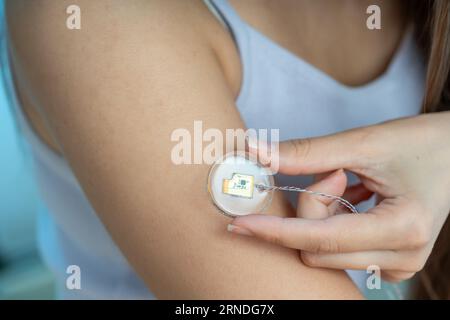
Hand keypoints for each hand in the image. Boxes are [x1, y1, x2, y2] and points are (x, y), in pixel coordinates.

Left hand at [228, 112, 449, 281]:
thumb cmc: (419, 143)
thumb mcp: (363, 142)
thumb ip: (306, 153)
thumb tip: (254, 152)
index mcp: (401, 228)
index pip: (319, 239)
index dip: (273, 231)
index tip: (237, 224)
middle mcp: (402, 257)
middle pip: (315, 247)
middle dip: (312, 207)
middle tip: (337, 173)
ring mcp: (397, 265)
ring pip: (322, 251)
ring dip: (322, 214)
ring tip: (351, 184)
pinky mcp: (389, 262)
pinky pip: (335, 251)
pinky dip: (331, 223)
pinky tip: (354, 199)